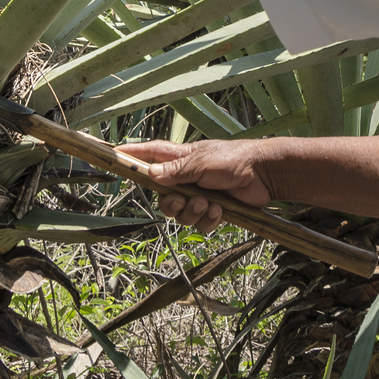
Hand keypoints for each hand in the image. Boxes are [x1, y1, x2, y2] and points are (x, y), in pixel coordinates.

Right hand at [118, 139, 273, 235]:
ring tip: (209, 203)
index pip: (150, 154)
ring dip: (192, 212)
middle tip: (184, 199)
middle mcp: (186, 177)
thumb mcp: (202, 162)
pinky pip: (198, 223)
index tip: (113, 156)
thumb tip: (149, 173)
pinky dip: (207, 219)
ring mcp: (199, 195)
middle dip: (170, 203)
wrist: (265, 175)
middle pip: (161, 197)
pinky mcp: (212, 210)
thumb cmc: (235, 159)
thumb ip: (176, 170)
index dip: (132, 155)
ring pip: (179, 214)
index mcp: (180, 159)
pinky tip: (219, 209)